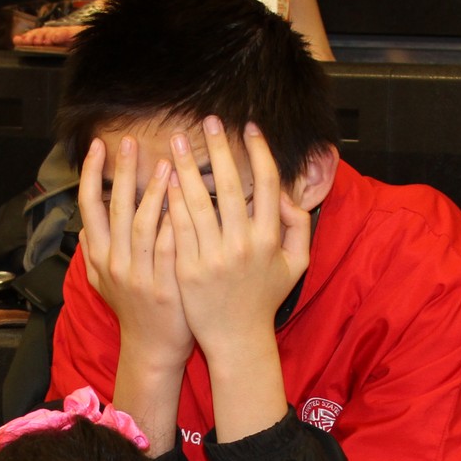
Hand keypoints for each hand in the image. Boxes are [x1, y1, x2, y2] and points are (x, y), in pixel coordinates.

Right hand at [77, 135, 194, 373]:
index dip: (90, 174)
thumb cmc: (134, 308)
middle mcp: (114, 264)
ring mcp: (139, 276)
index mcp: (98, 256)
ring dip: (153, 192)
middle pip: (115, 208)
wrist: (152, 347)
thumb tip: (84, 225)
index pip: (88, 206)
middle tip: (131, 141)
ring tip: (165, 163)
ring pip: (143, 225)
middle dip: (122, 172)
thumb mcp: (103, 282)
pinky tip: (186, 200)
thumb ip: (93, 252)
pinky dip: (175, 222)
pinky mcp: (165, 285)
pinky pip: (169, 247)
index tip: (98, 146)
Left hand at [165, 118, 309, 361]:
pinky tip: (164, 179)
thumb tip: (283, 192)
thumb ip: (297, 225)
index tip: (249, 128)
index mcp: (270, 239)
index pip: (266, 184)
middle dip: (219, 148)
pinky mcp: (187, 269)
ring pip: (198, 202)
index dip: (259, 152)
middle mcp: (242, 245)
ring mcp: (213, 257)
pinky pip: (177, 227)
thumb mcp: (296, 264)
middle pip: (229, 185)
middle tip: (208, 121)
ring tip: (176, 142)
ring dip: (186, 167)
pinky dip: (170, 201)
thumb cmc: (264, 299)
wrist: (237, 340)